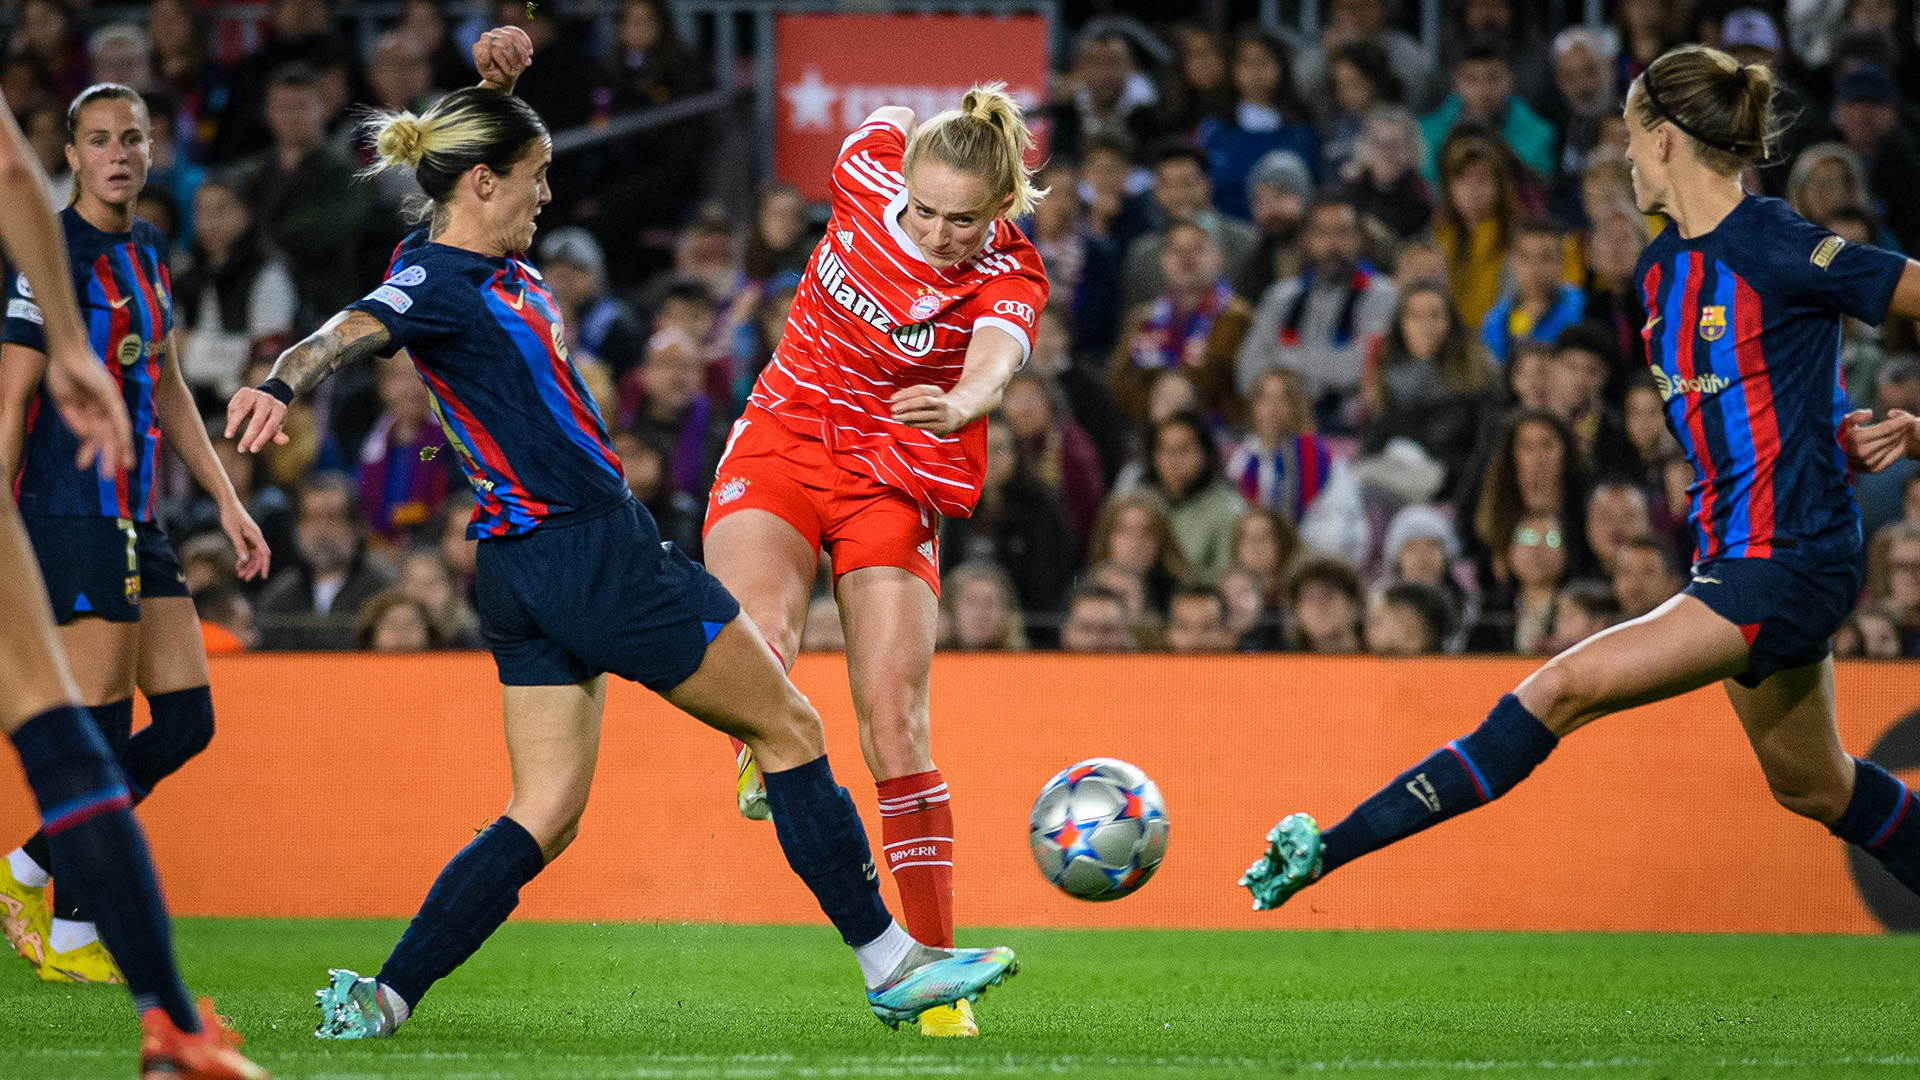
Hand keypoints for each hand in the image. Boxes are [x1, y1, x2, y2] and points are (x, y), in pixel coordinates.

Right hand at [42, 340, 131, 471]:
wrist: (64, 353)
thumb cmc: (62, 374)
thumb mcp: (65, 404)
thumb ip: (75, 421)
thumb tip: (87, 438)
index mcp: (89, 411)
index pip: (93, 435)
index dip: (89, 451)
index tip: (83, 465)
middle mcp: (102, 409)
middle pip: (108, 437)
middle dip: (107, 457)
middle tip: (108, 477)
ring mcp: (109, 403)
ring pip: (116, 432)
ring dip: (117, 451)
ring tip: (119, 469)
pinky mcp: (112, 397)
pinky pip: (119, 419)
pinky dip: (121, 434)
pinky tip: (123, 448)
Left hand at [220, 499, 270, 580]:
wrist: (227, 504)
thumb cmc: (230, 516)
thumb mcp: (233, 531)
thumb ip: (240, 546)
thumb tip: (245, 560)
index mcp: (256, 536)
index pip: (264, 554)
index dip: (265, 566)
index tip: (264, 576)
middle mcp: (256, 538)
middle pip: (258, 557)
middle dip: (253, 568)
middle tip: (244, 578)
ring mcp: (252, 538)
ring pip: (253, 556)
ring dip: (247, 565)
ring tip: (239, 574)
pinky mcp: (246, 537)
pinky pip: (247, 551)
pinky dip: (243, 559)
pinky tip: (238, 566)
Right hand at [225, 387, 289, 453]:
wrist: (266, 396)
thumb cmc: (271, 416)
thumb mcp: (276, 425)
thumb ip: (277, 434)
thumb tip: (285, 441)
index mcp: (279, 409)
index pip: (270, 427)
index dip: (261, 440)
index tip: (253, 450)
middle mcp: (268, 400)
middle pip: (257, 421)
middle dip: (248, 437)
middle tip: (241, 450)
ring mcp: (256, 394)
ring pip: (242, 411)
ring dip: (234, 425)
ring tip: (228, 436)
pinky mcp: (244, 392)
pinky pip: (235, 405)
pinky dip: (231, 417)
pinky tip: (230, 427)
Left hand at [473, 25, 532, 90]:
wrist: (503, 75)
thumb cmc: (495, 75)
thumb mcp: (488, 73)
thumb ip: (483, 61)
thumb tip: (487, 47)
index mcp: (479, 47)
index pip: (496, 48)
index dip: (505, 61)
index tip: (509, 72)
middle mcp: (487, 37)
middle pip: (506, 42)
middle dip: (514, 57)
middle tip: (518, 68)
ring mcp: (498, 32)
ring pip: (514, 38)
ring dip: (522, 53)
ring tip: (525, 63)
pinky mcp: (508, 31)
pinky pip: (518, 32)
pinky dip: (526, 43)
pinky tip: (529, 52)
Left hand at [890, 384, 972, 434]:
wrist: (958, 414)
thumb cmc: (936, 403)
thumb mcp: (930, 395)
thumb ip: (914, 396)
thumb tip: (895, 400)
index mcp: (938, 392)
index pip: (920, 390)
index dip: (905, 393)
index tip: (892, 398)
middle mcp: (942, 403)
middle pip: (924, 401)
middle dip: (907, 405)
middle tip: (893, 408)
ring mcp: (942, 416)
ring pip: (923, 415)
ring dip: (907, 416)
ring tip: (895, 417)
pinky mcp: (941, 427)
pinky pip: (924, 425)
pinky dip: (912, 424)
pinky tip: (904, 422)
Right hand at [1841, 408, 1917, 473]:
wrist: (1847, 455)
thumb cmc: (1850, 435)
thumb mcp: (1849, 422)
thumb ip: (1857, 415)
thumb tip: (1869, 414)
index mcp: (1855, 437)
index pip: (1885, 428)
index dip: (1899, 422)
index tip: (1908, 418)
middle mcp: (1861, 452)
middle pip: (1890, 437)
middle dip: (1900, 429)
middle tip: (1906, 423)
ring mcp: (1868, 462)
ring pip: (1892, 447)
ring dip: (1899, 438)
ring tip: (1901, 432)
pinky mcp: (1874, 469)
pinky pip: (1892, 458)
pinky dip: (1897, 449)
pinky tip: (1899, 443)